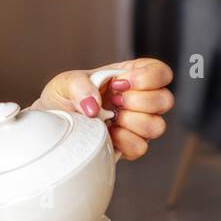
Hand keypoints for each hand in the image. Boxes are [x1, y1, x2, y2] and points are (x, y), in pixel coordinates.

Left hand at [33, 59, 173, 159]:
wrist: (54, 125)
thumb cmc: (64, 99)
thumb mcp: (65, 82)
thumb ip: (78, 85)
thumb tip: (94, 105)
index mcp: (131, 76)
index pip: (161, 72)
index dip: (147, 78)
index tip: (119, 83)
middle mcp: (140, 100)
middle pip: (165, 100)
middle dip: (137, 101)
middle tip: (112, 102)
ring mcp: (138, 124)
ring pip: (157, 126)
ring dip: (131, 122)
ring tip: (109, 118)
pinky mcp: (130, 146)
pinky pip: (141, 147)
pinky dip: (122, 141)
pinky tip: (108, 134)